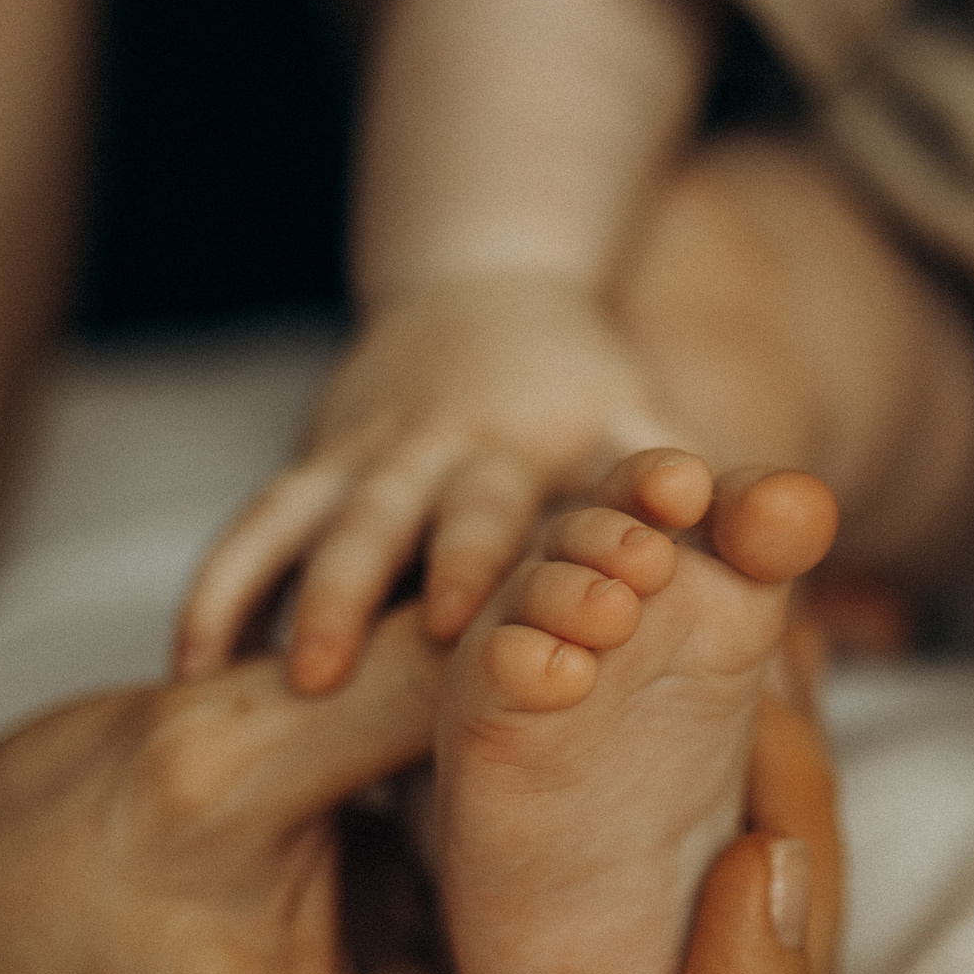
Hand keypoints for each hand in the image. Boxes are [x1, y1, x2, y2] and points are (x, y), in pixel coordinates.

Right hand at [0, 609, 840, 973]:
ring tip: (790, 678)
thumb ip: (389, 701)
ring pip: (665, 973)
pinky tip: (712, 685)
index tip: (763, 856)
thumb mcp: (213, 763)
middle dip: (772, 900)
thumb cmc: (56, 858)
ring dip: (737, 833)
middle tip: (805, 723)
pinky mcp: (459, 940)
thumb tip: (577, 606)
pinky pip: (604, 902)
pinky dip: (668, 803)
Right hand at [174, 277, 668, 693]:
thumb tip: (784, 536)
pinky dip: (219, 590)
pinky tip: (189, 667)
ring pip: (297, 521)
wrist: (488, 290)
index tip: (456, 624)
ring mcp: (360, 456)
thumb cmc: (586, 388)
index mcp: (517, 445)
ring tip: (223, 684)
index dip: (473, 559)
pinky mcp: (311, 467)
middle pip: (379, 517)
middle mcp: (429, 449)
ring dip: (263, 593)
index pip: (494, 507)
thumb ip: (699, 489)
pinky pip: (252, 528)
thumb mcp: (642, 422)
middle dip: (350, 588)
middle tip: (318, 674)